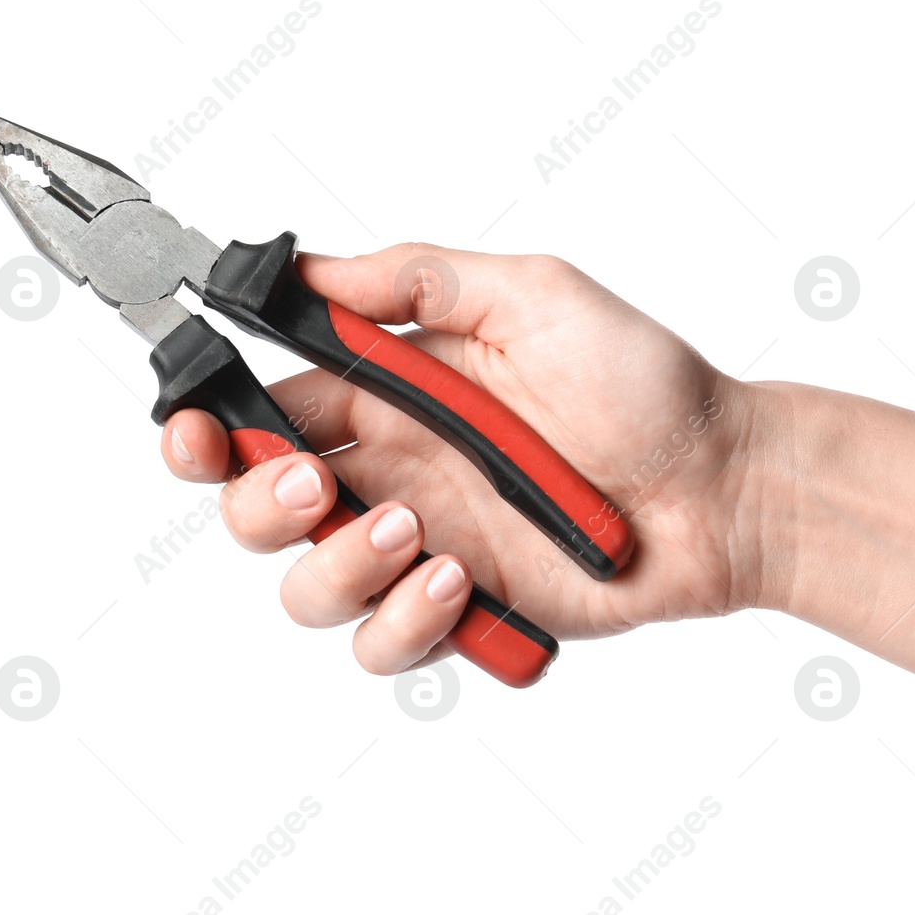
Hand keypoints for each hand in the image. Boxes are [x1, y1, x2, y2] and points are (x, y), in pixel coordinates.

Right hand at [160, 244, 771, 674]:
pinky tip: (456, 576)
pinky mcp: (466, 614)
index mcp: (391, 398)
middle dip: (257, 503)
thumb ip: (420, 278)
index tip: (191, 426)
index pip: (262, 413)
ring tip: (413, 530)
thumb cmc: (645, 386)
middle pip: (257, 512)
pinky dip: (403, 621)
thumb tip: (312, 268)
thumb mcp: (534, 296)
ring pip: (308, 589)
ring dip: (338, 564)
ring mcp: (425, 551)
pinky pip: (387, 646)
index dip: (204, 426)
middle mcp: (394, 475)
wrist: (723, 483)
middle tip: (315, 482)